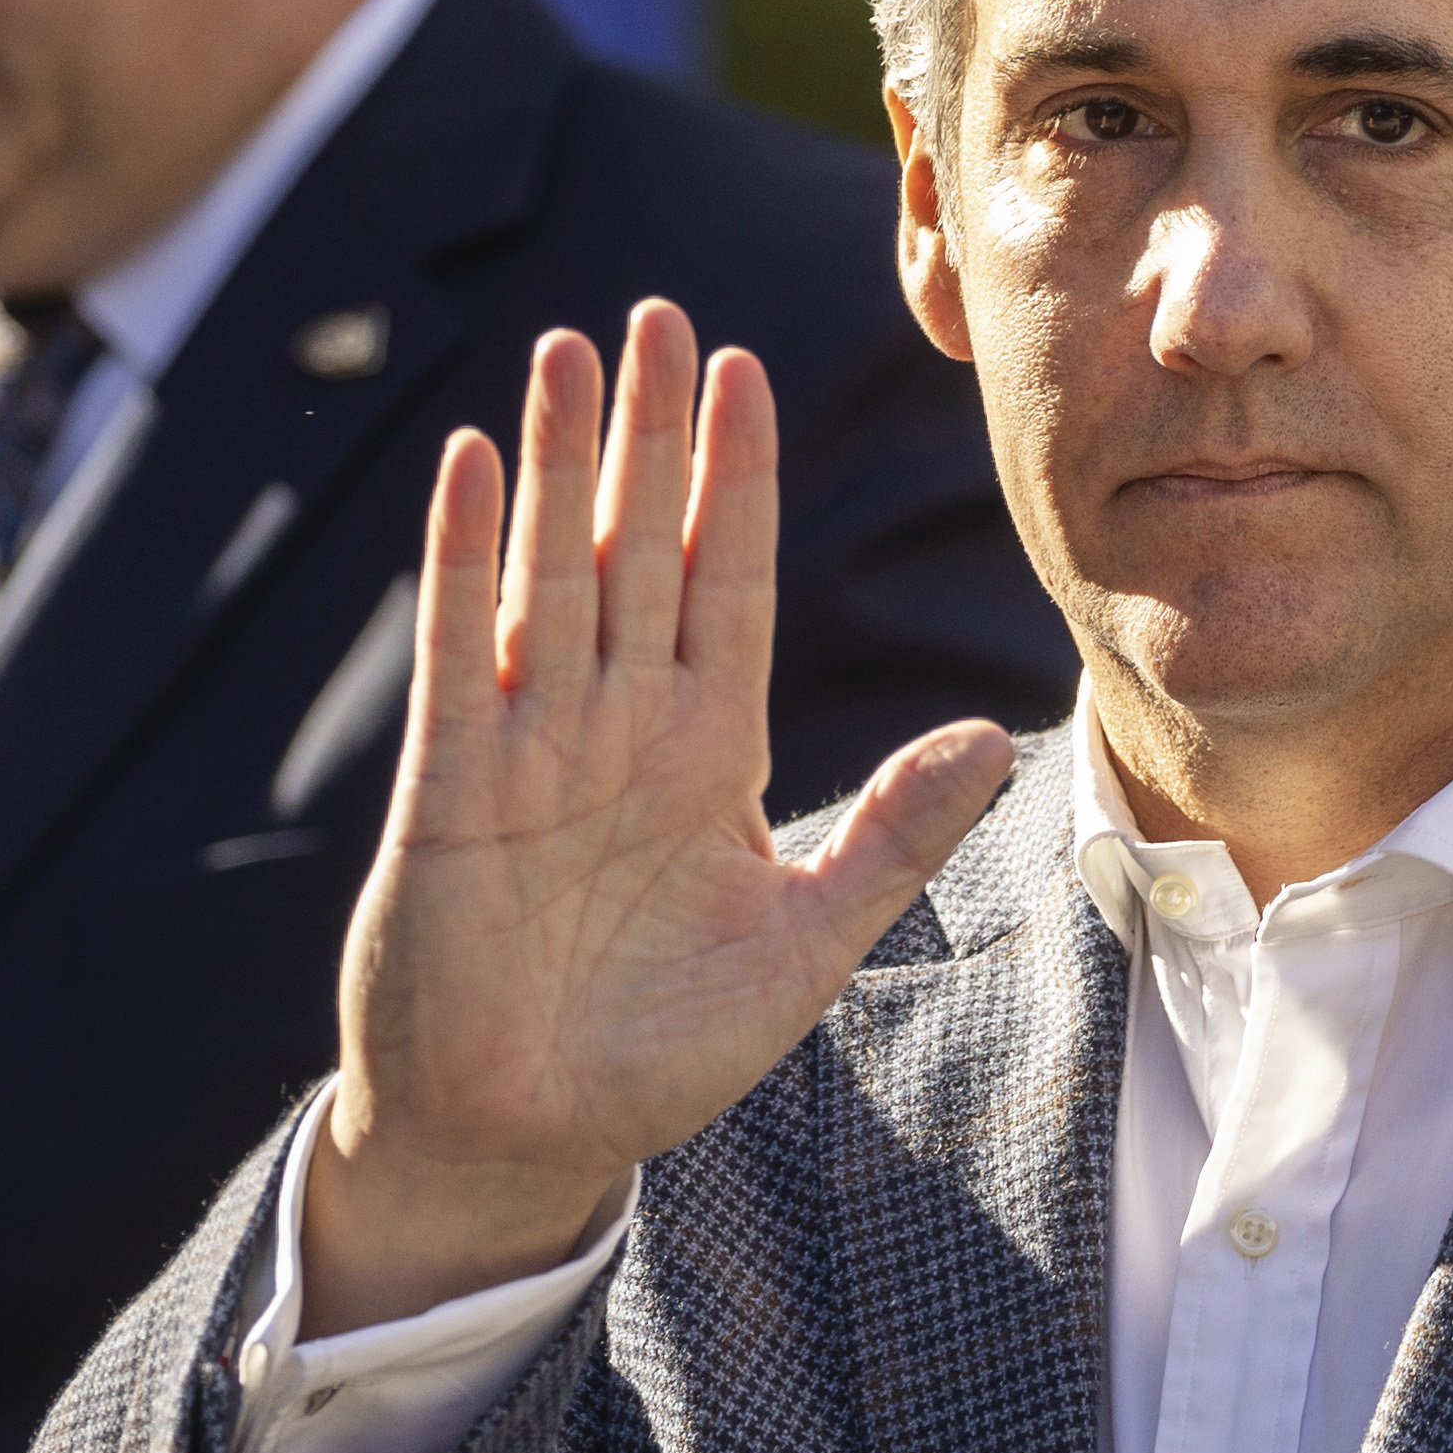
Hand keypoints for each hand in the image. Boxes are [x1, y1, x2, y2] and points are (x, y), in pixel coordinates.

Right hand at [305, 302, 1015, 1333]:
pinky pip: (465, 654)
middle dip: (654, 433)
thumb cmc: (660, 1052)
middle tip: (661, 312)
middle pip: (641, 548)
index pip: (730, 584)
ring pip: (554, 572)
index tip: (749, 370)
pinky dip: (467, 559)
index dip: (739, 481)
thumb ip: (892, 836)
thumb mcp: (807, 943)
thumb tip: (998, 740)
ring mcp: (532, 750)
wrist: (528, 1140)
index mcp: (709, 754)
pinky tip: (471, 467)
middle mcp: (621, 729)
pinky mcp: (454, 792)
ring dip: (557, 462)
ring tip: (568, 349)